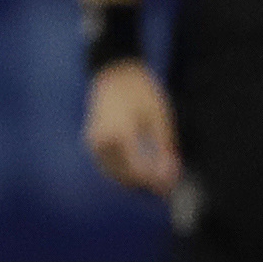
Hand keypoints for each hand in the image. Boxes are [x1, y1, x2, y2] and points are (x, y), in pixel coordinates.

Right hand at [84, 62, 178, 194]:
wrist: (115, 73)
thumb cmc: (141, 92)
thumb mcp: (159, 118)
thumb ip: (164, 148)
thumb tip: (170, 175)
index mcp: (118, 133)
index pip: (135, 169)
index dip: (153, 182)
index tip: (170, 187)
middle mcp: (100, 140)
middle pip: (122, 176)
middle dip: (144, 185)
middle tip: (165, 188)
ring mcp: (93, 142)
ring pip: (112, 174)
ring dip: (132, 182)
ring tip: (156, 182)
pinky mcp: (92, 142)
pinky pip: (107, 165)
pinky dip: (123, 172)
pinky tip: (141, 173)